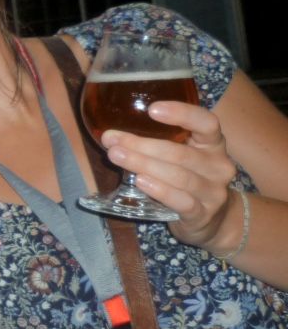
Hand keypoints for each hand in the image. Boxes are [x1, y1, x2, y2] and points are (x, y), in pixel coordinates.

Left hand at [101, 100, 237, 247]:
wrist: (213, 219)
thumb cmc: (189, 177)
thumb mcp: (182, 155)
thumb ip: (157, 141)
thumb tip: (110, 134)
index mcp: (213, 144)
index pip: (206, 123)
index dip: (182, 114)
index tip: (151, 109)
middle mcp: (218, 166)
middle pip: (180, 153)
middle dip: (143, 145)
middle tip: (112, 139)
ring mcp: (213, 192)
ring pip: (179, 176)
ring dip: (144, 165)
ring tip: (117, 156)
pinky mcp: (203, 214)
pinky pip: (181, 201)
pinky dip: (159, 190)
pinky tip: (140, 181)